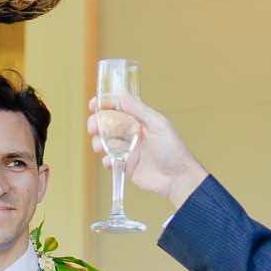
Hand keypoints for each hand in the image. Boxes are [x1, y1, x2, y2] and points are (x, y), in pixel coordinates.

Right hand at [86, 89, 206, 208]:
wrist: (177, 178)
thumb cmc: (173, 149)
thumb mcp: (157, 124)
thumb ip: (138, 109)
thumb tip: (123, 92)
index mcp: (140, 120)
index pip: (119, 108)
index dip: (106, 105)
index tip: (94, 104)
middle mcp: (133, 133)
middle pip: (109, 125)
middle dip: (98, 124)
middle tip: (93, 127)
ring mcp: (129, 150)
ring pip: (107, 142)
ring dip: (99, 142)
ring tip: (99, 146)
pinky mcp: (127, 166)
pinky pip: (111, 161)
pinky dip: (107, 161)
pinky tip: (110, 161)